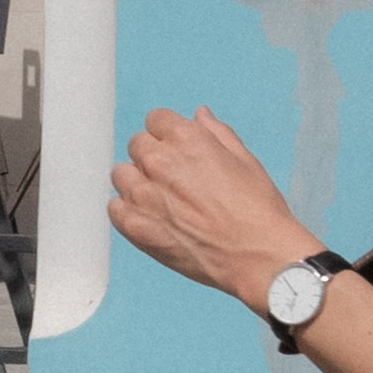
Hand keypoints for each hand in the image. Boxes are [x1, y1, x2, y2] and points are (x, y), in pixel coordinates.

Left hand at [109, 107, 314, 314]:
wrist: (258, 257)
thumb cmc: (258, 211)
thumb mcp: (245, 161)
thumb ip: (216, 133)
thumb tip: (199, 115)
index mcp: (188, 139)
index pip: (155, 119)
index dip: (168, 133)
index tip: (177, 150)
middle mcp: (160, 162)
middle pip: (137, 144)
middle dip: (153, 156)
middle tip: (175, 179)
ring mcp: (144, 195)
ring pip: (121, 174)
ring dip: (137, 182)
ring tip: (162, 200)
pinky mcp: (135, 225)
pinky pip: (115, 207)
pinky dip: (128, 211)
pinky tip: (152, 218)